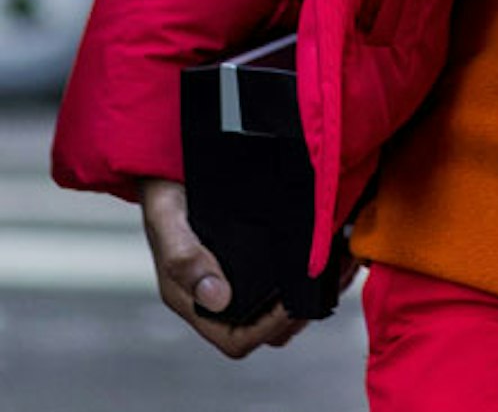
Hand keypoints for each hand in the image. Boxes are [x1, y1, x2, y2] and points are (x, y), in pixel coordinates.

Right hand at [138, 177, 306, 358]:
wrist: (168, 167)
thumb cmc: (165, 198)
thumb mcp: (168, 222)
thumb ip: (185, 259)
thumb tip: (217, 298)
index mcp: (194, 299)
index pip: (235, 338)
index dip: (266, 329)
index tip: (291, 303)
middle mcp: (216, 295)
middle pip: (261, 329)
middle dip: (292, 317)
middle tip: (317, 286)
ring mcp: (234, 278)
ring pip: (273, 308)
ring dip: (299, 297)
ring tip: (323, 272)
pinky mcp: (249, 256)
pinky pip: (277, 279)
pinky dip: (300, 273)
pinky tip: (320, 253)